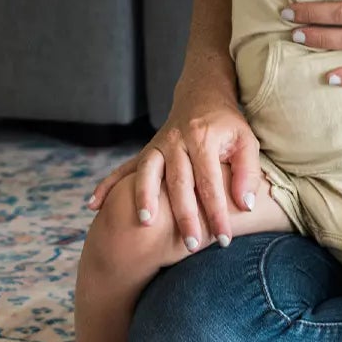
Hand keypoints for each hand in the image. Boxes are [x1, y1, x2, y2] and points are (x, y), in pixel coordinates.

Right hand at [87, 99, 260, 251]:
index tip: (224, 239)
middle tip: (191, 245)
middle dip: (184, 215)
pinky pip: (123, 169)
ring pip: (147, 173)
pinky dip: (107, 185)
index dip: (218, 212)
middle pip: (179, 183)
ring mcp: (157, 145)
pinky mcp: (145, 151)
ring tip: (144, 222)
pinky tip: (94, 205)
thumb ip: (247, 172)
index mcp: (203, 139)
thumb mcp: (246, 141)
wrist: (200, 95)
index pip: (211, 182)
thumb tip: (245, 205)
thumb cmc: (227, 125)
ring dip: (144, 197)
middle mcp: (176, 141)